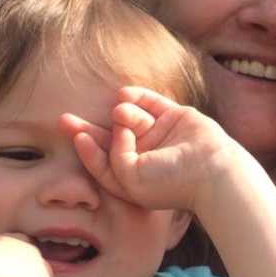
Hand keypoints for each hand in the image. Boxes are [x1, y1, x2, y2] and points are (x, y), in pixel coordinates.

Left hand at [62, 87, 236, 212]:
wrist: (211, 171)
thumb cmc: (170, 181)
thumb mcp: (128, 177)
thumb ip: (112, 155)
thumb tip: (117, 120)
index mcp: (133, 177)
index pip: (103, 161)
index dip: (87, 149)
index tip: (76, 138)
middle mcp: (145, 156)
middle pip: (109, 139)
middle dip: (87, 129)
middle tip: (64, 119)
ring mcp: (160, 135)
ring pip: (130, 118)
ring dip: (122, 114)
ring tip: (121, 114)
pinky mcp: (175, 117)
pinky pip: (150, 101)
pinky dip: (136, 96)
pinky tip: (124, 94)